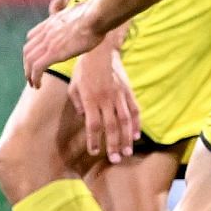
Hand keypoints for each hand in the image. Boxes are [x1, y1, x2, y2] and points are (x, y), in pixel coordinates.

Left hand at [23, 5, 103, 88]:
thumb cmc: (95, 15)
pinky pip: (37, 68)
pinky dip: (35, 78)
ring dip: (29, 74)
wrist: (96, 16)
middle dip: (27, 65)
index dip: (31, 50)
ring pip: (29, 60)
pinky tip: (39, 86)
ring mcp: (48, 42)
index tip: (36, 59)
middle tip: (31, 76)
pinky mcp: (54, 53)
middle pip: (27, 51)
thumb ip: (74, 19)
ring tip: (34, 84)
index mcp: (51, 23)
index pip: (31, 37)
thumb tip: (84, 21)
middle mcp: (46, 32)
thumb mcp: (79, 14)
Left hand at [67, 40, 140, 163]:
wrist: (102, 51)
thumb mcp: (74, 84)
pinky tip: (136, 135)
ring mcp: (119, 95)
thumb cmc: (84, 69)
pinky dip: (136, 124)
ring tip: (127, 152)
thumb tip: (84, 117)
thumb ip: (77, 102)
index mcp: (90, 99)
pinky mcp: (128, 91)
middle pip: (111, 127)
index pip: (93, 125)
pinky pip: (134, 110)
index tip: (94, 152)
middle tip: (115, 160)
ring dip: (126, 139)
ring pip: (125, 121)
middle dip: (113, 145)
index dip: (94, 140)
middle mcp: (106, 99)